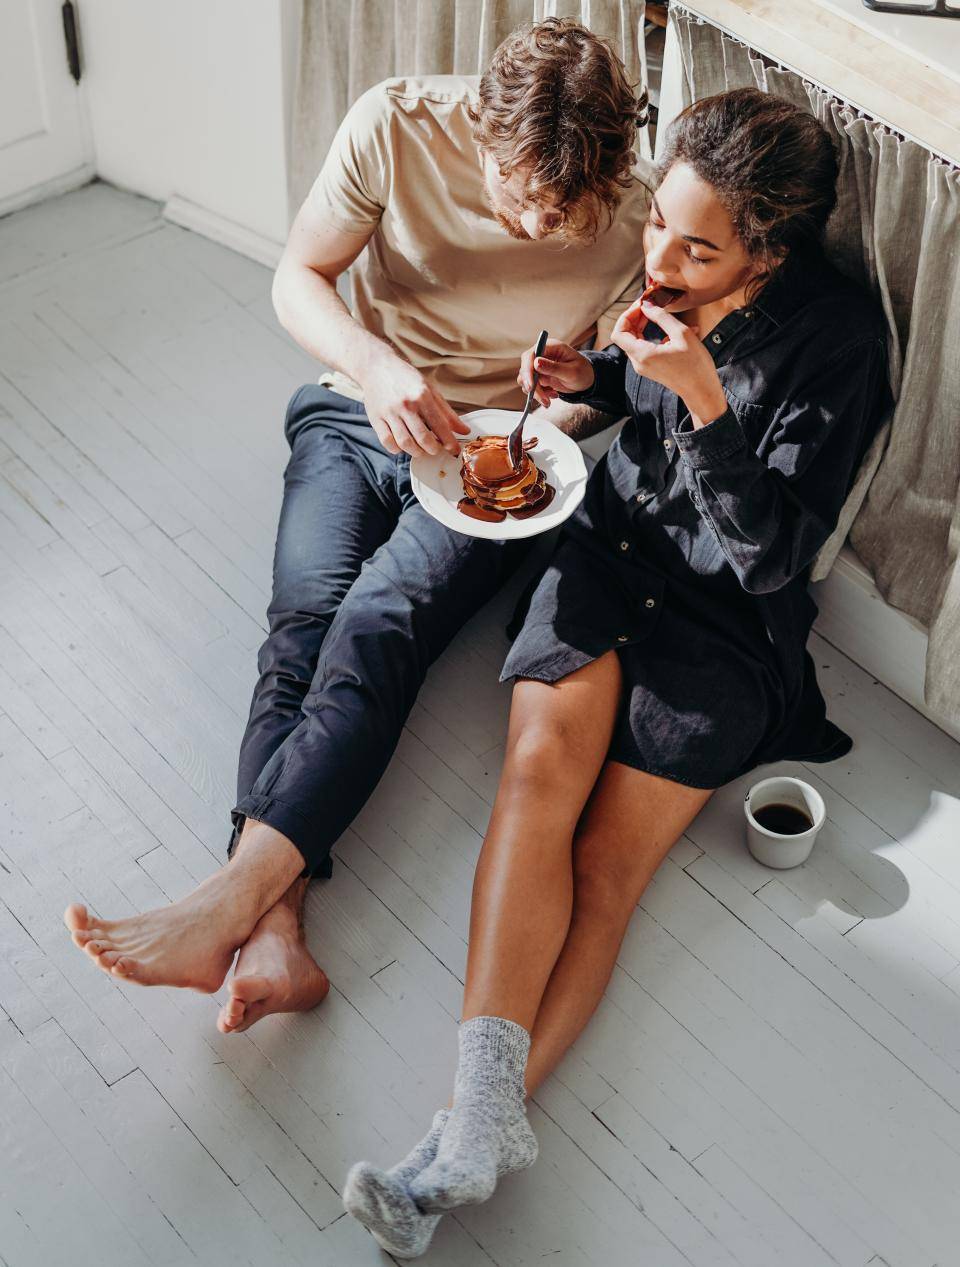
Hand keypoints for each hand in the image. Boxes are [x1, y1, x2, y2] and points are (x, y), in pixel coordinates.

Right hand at [362, 353, 469, 456]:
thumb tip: (464, 430)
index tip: (454, 450)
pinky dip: (396, 449)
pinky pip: (387, 442)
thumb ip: (447, 412)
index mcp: (422, 396)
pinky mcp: (376, 418)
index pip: (440, 426)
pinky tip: (402, 445)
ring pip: (405, 443)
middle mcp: (406, 404)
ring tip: (420, 449)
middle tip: (436, 449)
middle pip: (423, 438)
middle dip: (433, 449)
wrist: (376, 366)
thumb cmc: (405, 378)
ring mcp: (390, 412)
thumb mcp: (430, 389)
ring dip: (416, 452)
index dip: (450, 442)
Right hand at [518, 339, 593, 406]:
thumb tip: (536, 363)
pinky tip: (553, 394)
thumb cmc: (583, 372)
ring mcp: (539, 366)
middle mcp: (542, 354)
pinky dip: (539, 394)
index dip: (528, 370)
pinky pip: (531, 387)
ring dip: (536, 392)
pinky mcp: (538, 376)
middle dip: (532, 385)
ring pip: (526, 380)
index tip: (531, 386)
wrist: (586, 380)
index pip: (531, 355)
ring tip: (549, 400)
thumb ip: (554, 368)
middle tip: (543, 399)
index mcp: (550, 347)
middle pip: (526, 368)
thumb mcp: (572, 372)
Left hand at [612, 299, 726, 425]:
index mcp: (642, 354)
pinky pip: (645, 347)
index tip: (642, 305)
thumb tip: (647, 305)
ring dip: (644, 325)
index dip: (627, 315)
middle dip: (634, 318)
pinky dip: (652, 335)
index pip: (618, 332)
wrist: (702, 392)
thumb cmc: (695, 365)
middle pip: (624, 335)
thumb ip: (661, 317)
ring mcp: (643, 366)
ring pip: (634, 341)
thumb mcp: (681, 334)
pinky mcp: (651, 368)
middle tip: (650, 305)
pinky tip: (671, 329)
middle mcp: (638, 362)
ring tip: (660, 313)